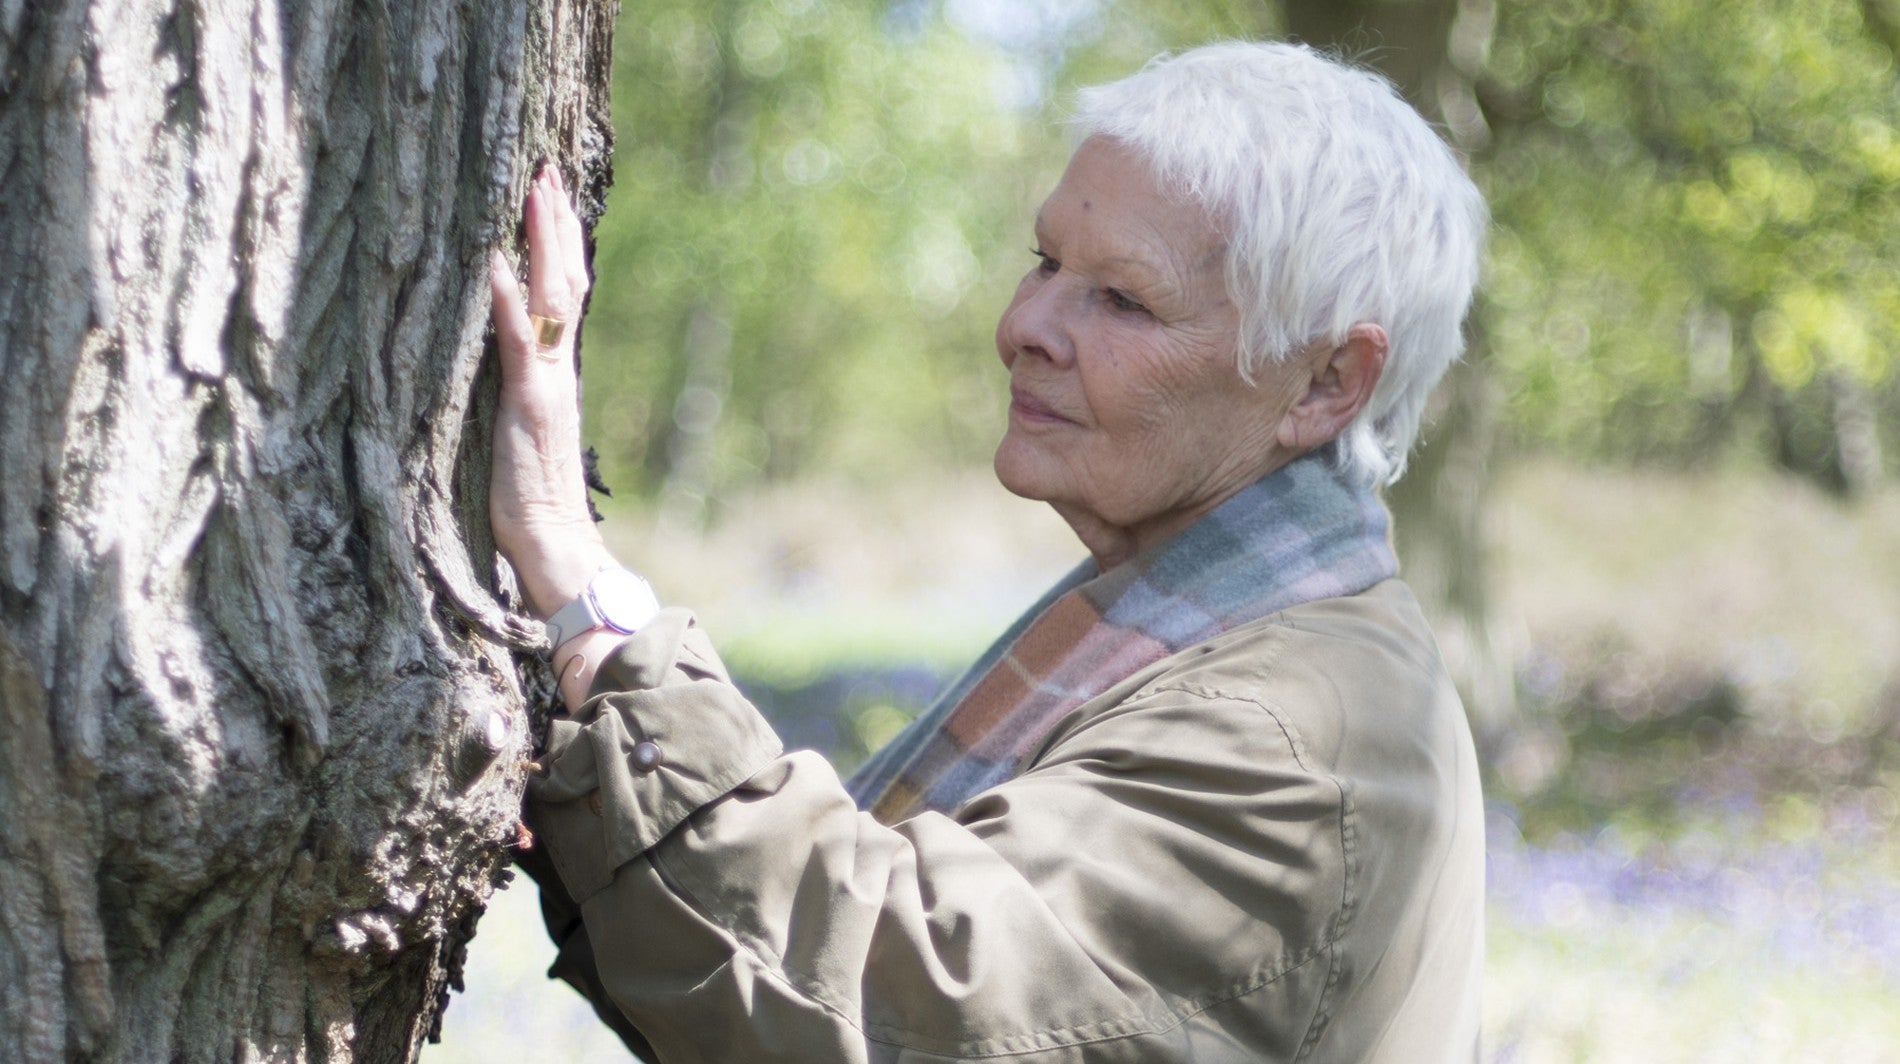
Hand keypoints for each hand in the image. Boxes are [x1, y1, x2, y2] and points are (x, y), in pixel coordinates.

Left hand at [489, 165, 615, 617]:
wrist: (555, 552)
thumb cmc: (529, 512)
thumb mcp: (518, 442)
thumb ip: (516, 404)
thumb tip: (500, 377)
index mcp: (556, 378)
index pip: (562, 297)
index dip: (558, 246)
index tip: (549, 196)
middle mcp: (558, 373)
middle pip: (566, 282)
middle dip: (556, 224)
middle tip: (547, 170)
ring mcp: (546, 386)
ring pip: (553, 299)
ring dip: (543, 242)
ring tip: (535, 190)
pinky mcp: (526, 406)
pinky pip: (520, 343)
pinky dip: (510, 301)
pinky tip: (499, 264)